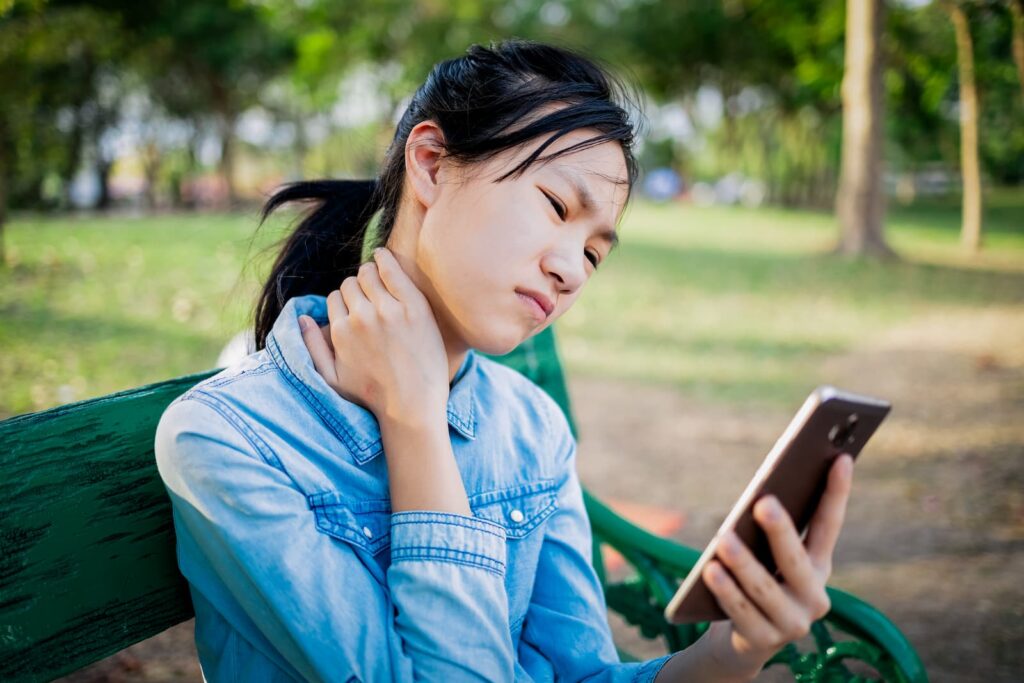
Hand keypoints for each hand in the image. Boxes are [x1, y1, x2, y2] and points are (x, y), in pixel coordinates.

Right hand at [299, 247, 449, 424]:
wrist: (413, 405)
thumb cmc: (372, 397)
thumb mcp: (332, 378)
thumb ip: (313, 347)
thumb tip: (302, 318)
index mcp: (340, 331)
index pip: (335, 297)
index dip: (345, 302)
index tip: (356, 309)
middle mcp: (361, 317)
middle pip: (351, 284)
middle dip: (358, 289)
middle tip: (370, 297)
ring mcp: (389, 310)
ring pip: (370, 273)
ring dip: (371, 275)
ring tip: (380, 282)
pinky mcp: (414, 306)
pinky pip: (394, 270)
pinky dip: (386, 259)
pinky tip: (385, 256)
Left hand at [701, 454, 854, 675]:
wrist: (743, 641)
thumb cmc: (756, 582)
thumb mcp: (767, 557)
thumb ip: (769, 531)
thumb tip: (761, 493)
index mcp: (819, 567)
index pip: (829, 526)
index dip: (836, 493)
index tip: (840, 458)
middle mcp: (814, 597)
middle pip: (796, 560)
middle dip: (780, 530)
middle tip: (763, 502)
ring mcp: (792, 623)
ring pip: (764, 588)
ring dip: (744, 563)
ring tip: (724, 539)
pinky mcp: (764, 641)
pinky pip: (741, 612)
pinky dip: (726, 590)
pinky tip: (711, 570)